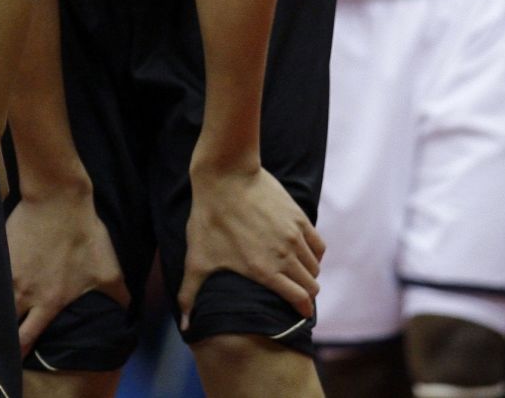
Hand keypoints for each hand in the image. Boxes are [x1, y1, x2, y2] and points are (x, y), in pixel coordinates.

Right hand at [8, 187, 129, 355]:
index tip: (16, 356)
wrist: (58, 199)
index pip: (26, 339)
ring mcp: (7, 273)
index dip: (19, 351)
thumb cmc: (84, 235)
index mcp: (48, 302)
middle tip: (1, 335)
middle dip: (0, 335)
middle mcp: (22, 293)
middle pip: (3, 326)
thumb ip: (117, 296)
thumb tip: (126, 313)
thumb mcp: (108, 269)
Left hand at [178, 165, 323, 327]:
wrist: (226, 176)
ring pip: (315, 266)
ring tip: (298, 275)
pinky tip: (304, 254)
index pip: (298, 299)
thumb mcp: (197, 259)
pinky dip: (315, 254)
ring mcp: (294, 236)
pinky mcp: (299, 217)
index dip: (302, 310)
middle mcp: (285, 256)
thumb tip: (186, 328)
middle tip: (297, 295)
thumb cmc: (209, 219)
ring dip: (310, 274)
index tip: (300, 313)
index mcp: (265, 271)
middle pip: (311, 285)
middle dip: (306, 294)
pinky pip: (318, 244)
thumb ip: (190, 295)